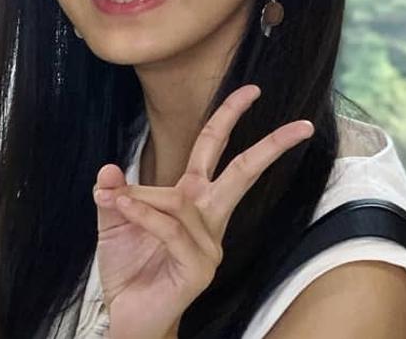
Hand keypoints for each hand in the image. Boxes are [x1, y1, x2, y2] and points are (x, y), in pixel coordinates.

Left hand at [91, 85, 313, 338]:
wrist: (126, 315)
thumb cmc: (129, 267)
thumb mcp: (113, 220)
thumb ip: (113, 193)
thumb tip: (108, 168)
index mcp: (193, 200)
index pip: (214, 150)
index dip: (229, 117)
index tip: (252, 90)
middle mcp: (209, 219)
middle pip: (242, 172)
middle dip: (269, 145)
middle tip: (297, 122)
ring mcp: (209, 245)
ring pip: (181, 201)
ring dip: (141, 198)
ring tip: (113, 202)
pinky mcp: (199, 268)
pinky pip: (171, 229)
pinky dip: (144, 216)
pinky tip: (123, 209)